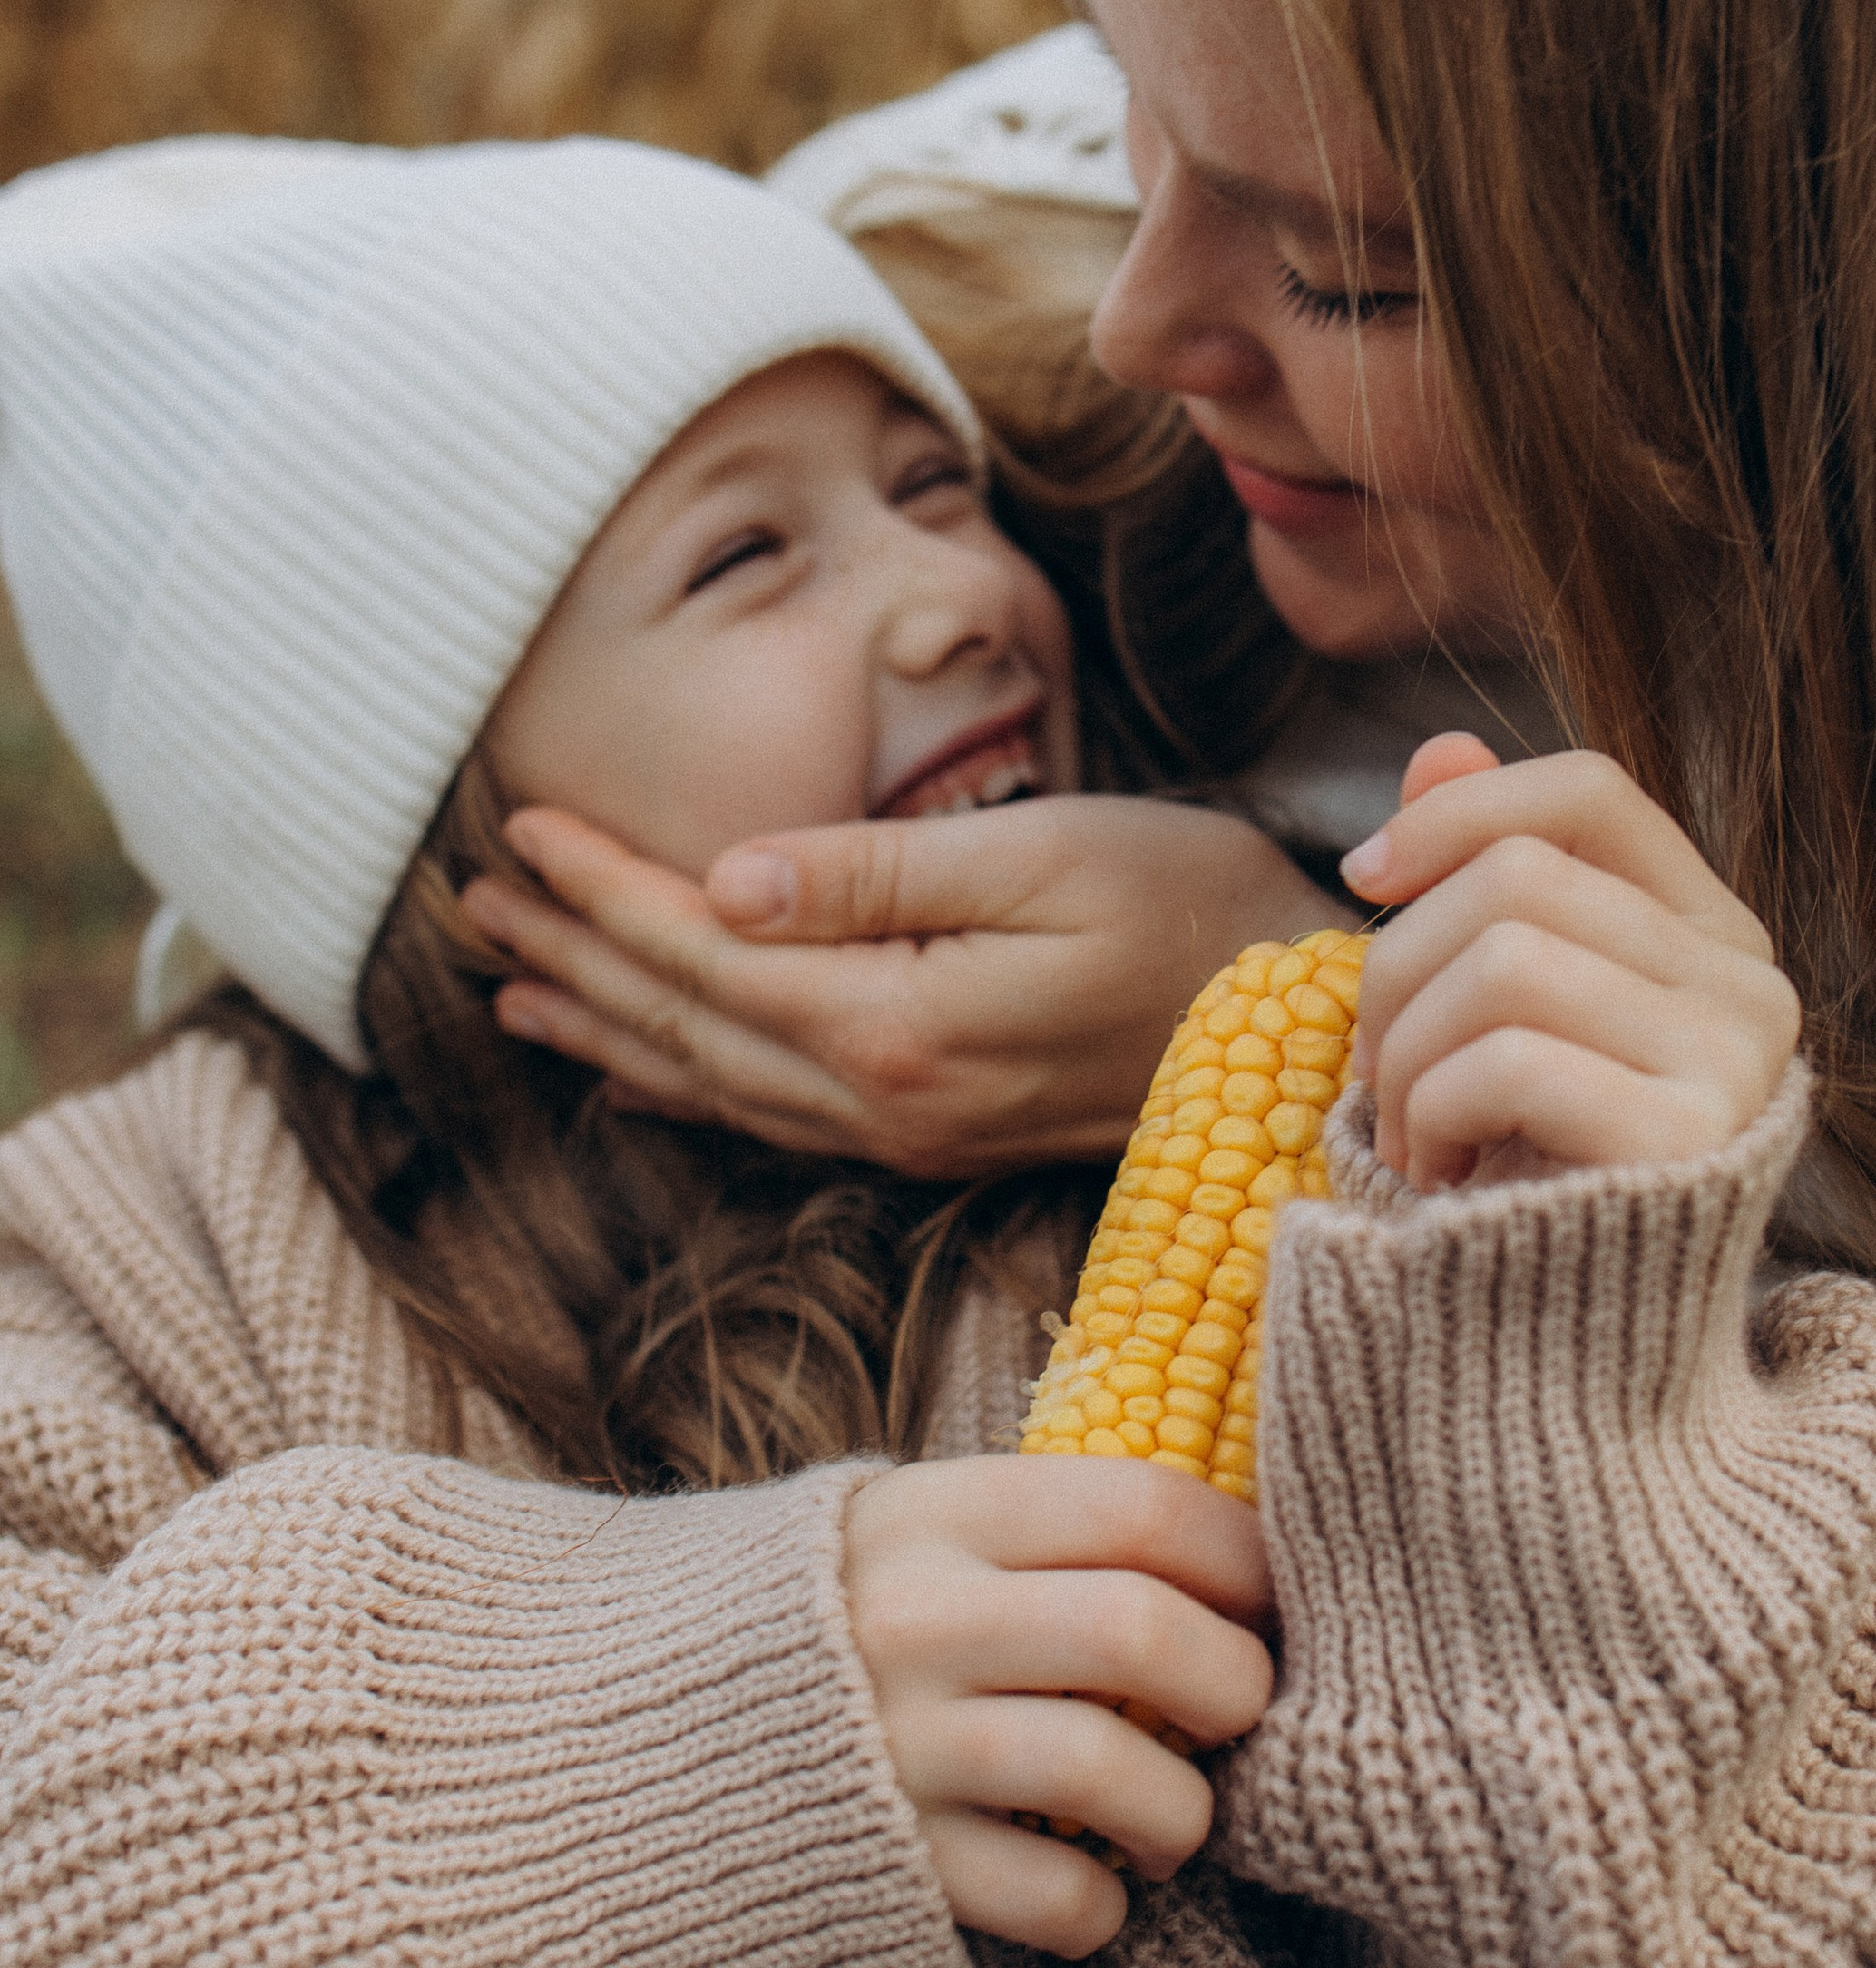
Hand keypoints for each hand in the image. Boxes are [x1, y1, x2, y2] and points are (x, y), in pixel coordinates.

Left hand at [462, 795, 1335, 1176]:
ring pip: (714, 1082)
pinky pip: (773, 1122)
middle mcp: (885, 1103)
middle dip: (573, 956)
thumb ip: (875, 877)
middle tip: (473, 899)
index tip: (521, 828)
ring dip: (607, 1027)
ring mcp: (909, 1134)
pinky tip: (639, 1076)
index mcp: (897, 1027)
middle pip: (685, 1025)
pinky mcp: (938, 1139)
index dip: (604, 889)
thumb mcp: (1041, 858)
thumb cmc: (1192, 910)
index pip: (705, 951)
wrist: (1311, 1032)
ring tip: (514, 984)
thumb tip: (725, 881)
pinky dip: (688, 1091)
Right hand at [842, 1457, 1274, 1954]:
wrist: (630, 1759)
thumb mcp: (906, 1539)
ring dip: (1182, 1810)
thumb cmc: (821, 1638)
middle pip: (1141, 1628)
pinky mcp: (891, 1869)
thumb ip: (1038, 1541)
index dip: (1246, 1559)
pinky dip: (1103, 1908)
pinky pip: (1055, 1896)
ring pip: (1109, 1766)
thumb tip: (1231, 1563)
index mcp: (934, 1516)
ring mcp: (896, 1746)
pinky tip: (1091, 1895)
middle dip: (1234, 1681)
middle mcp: (914, 1619)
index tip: (1273, 1603)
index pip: (1143, 1507)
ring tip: (1172, 1823)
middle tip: (1236, 1713)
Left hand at [1341, 740, 1799, 1188]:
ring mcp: (1734, 1064)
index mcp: (1712, 935)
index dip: (1460, 811)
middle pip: (1516, 879)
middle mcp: (1750, 986)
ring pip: (1501, 959)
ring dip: (1406, 1057)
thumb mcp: (1498, 1022)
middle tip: (1378, 1083)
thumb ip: (1481, 885)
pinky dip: (1434, 1114)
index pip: (1591, 793)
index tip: (1360, 877)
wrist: (1570, 1376)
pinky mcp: (1690, 1145)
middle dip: (1398, 972)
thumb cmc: (1526, 1182)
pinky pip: (1505, 1059)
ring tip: (1414, 1143)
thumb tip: (1437, 746)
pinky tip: (1443, 1182)